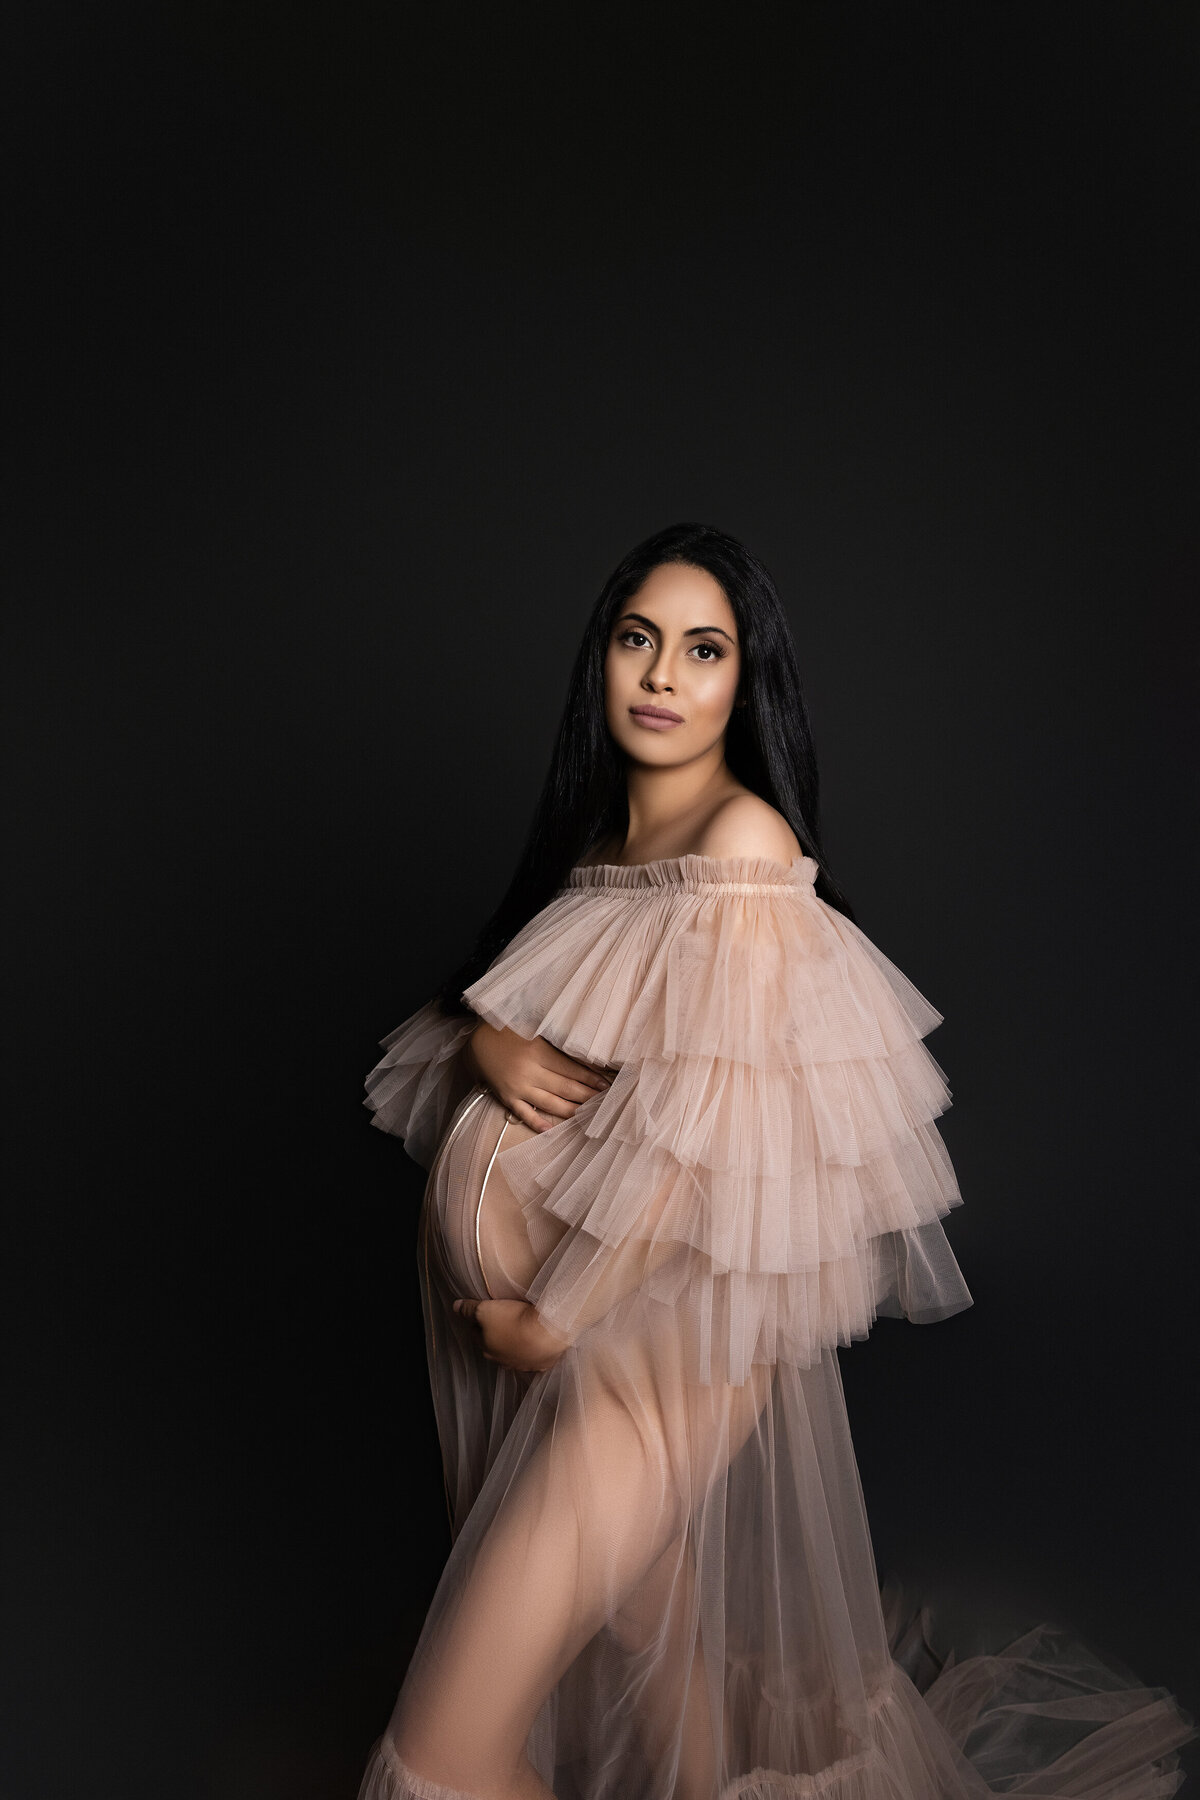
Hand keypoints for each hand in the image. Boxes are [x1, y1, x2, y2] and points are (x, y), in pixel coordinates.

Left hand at [452, 1297, 567, 1371]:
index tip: (484, 1313)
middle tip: (503, 1320)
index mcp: (487, 1348)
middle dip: (496, 1336)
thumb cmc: (513, 1320)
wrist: (545, 1332)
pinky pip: (534, 1358)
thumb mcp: (485, 1310)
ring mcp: (523, 1364)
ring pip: (515, 1354)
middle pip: (494, 1346)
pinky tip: (538, 1341)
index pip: (476, 1334)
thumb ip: (469, 1309)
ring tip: (522, 1330)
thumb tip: (455, 1307)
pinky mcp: (541, 1364)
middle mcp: (502, 1360)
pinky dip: (534, 1351)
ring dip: (516, 1345)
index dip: (478, 1323)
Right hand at [464, 1020, 610, 1132]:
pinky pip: (524, 1114)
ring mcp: (518, 1087)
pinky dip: (537, 1123)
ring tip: (588, 1115)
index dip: (590, 1077)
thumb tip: (578, 1047)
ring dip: (571, 1110)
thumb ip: (552, 1037)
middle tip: (605, 1101)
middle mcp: (529, 1072)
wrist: (474, 1041)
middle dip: (587, 1095)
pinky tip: (551, 1130)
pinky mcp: (506, 1098)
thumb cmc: (505, 1030)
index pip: (571, 1068)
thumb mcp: (530, 1027)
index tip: (605, 1084)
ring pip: (550, 1103)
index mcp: (538, 1051)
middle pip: (565, 1087)